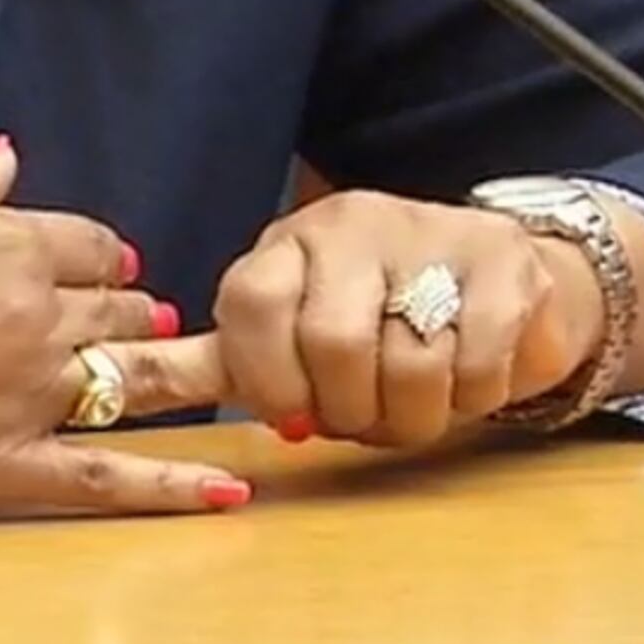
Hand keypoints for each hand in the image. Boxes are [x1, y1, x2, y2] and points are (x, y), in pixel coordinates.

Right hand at [0, 137, 245, 513]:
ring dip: (157, 373)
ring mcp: (17, 396)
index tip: (99, 261)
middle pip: (111, 310)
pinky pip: (102, 479)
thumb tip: (11, 159)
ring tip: (186, 373)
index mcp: (0, 242)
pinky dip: (169, 487)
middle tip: (135, 315)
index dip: (95, 252)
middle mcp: (27, 316)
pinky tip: (224, 492)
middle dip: (125, 308)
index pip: (87, 242)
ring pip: (118, 382)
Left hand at [209, 190, 600, 450]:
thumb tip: (137, 385)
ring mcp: (434, 234)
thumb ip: (237, 358)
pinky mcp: (505, 263)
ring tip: (415, 406)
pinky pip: (477, 367)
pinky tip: (468, 381)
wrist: (500, 271)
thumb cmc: (381, 314)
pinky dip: (472, 400)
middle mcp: (355, 224)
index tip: (292, 415)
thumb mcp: (298, 324)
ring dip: (413, 417)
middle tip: (364, 419)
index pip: (250, 304)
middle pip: (332, 343)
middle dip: (349, 411)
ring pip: (409, 366)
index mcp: (292, 242)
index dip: (267, 381)